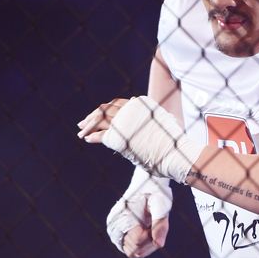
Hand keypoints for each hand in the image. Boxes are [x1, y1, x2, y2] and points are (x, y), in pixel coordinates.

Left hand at [77, 95, 201, 184]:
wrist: (176, 154)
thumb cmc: (174, 142)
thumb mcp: (164, 121)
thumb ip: (152, 114)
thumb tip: (144, 106)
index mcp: (141, 103)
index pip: (117, 103)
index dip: (106, 109)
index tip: (99, 114)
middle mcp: (130, 109)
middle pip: (106, 109)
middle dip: (93, 116)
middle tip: (83, 122)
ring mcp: (123, 122)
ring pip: (100, 120)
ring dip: (88, 126)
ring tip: (81, 132)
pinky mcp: (118, 137)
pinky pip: (101, 135)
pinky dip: (92, 136)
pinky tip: (87, 139)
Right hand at [106, 166, 172, 254]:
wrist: (147, 181)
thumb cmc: (155, 191)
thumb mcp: (161, 205)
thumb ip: (160, 225)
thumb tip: (159, 245)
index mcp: (122, 218)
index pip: (137, 244)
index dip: (151, 239)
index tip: (155, 224)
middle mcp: (114, 226)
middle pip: (134, 251)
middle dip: (148, 243)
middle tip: (153, 225)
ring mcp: (113, 230)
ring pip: (132, 252)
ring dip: (145, 244)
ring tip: (150, 225)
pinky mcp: (116, 231)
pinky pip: (130, 248)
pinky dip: (141, 243)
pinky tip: (147, 229)